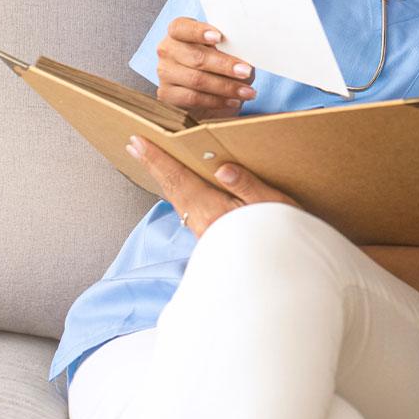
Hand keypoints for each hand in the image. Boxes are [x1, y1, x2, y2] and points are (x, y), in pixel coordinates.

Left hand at [125, 134, 294, 237]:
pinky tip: (178, 187)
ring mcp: (205, 233)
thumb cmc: (283, 237)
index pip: (180, 179)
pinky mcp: (211, 239)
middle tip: (134, 146)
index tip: (139, 142)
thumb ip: (247, 185)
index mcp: (215, 211)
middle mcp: (203, 223)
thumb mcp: (273, 205)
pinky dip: (176, 192)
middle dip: (153, 166)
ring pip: (177, 200)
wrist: (281, 276)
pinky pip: (187, 209)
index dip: (158, 159)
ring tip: (151, 161)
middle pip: (172, 189)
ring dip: (163, 178)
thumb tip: (222, 169)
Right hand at [156, 17, 256, 116]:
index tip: (219, 37)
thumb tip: (247, 47)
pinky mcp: (166, 94)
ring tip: (247, 92)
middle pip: (196, 57)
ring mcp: (164, 72)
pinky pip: (193, 98)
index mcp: (179, 32)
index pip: (182, 27)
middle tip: (246, 72)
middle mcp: (168, 50)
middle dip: (224, 65)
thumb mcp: (226, 51)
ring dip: (226, 87)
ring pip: (196, 80)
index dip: (199, 32)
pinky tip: (233, 101)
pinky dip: (217, 100)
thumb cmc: (219, 65)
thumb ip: (230, 46)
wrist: (208, 93)